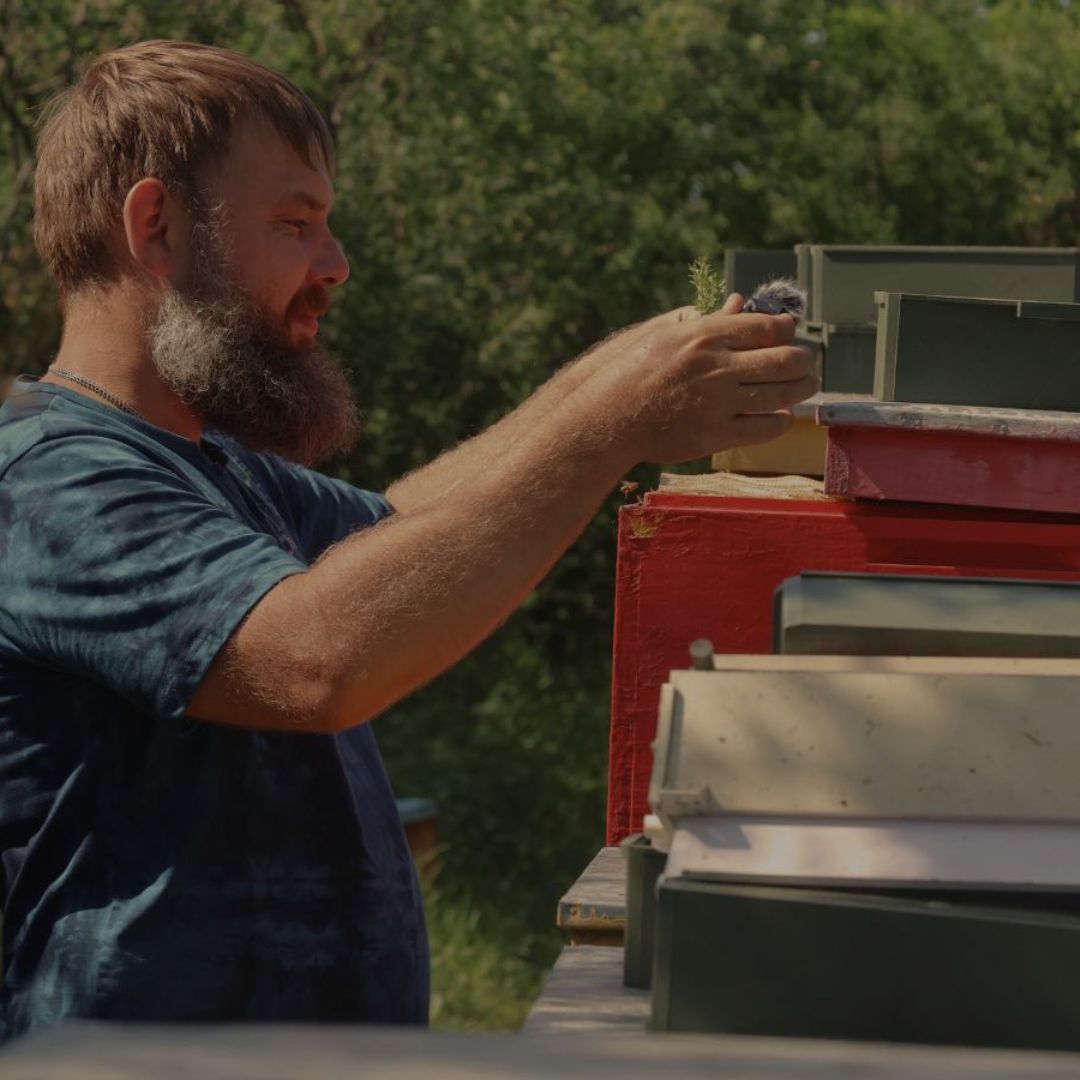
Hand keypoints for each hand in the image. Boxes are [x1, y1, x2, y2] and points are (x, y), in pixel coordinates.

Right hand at [579, 293, 817, 464]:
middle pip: (784, 360)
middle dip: (803, 361)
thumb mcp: (664, 333)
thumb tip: (739, 304)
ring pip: (781, 394)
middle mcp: (717, 367)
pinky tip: (782, 415)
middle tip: (807, 364)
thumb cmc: (632, 370)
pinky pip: (765, 427)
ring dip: (801, 389)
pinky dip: (781, 420)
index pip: (768, 327)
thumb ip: (706, 318)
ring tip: (806, 386)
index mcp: (706, 335)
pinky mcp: (716, 435)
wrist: (608, 417)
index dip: (787, 331)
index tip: (790, 334)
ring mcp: (719, 403)